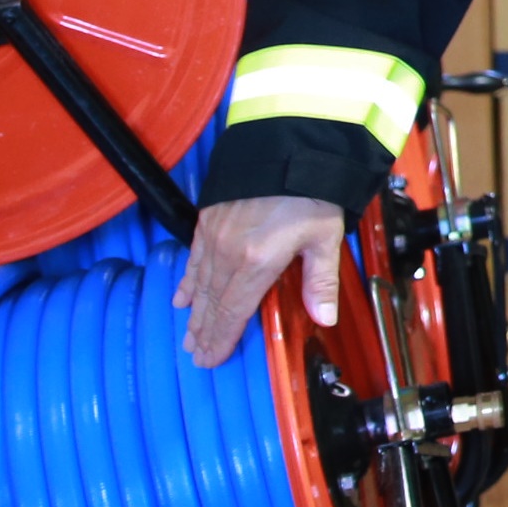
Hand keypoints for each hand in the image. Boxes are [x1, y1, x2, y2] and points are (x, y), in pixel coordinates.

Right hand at [175, 195, 347, 366]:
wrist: (286, 146)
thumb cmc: (310, 190)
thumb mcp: (326, 237)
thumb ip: (321, 281)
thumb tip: (324, 318)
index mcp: (257, 263)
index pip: (233, 313)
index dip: (221, 339)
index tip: (210, 359)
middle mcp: (228, 253)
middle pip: (212, 303)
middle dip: (204, 333)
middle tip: (196, 356)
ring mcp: (214, 236)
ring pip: (199, 285)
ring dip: (194, 314)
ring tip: (189, 337)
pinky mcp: (207, 221)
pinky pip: (193, 259)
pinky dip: (186, 282)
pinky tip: (181, 299)